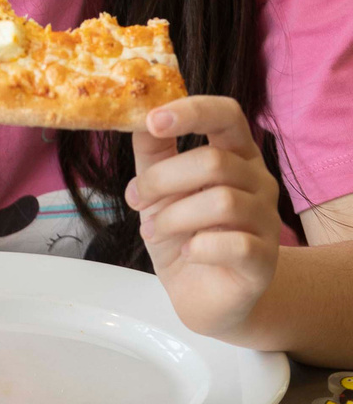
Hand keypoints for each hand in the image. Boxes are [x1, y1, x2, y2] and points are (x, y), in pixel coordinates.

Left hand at [131, 96, 281, 340]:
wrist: (198, 292)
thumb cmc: (181, 231)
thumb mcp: (158, 187)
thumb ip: (152, 152)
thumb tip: (136, 115)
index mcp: (235, 155)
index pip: (228, 115)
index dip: (192, 111)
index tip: (152, 120)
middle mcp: (259, 182)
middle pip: (214, 162)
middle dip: (162, 180)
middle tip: (136, 200)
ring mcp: (267, 222)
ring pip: (222, 202)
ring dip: (174, 216)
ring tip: (154, 230)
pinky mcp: (265, 261)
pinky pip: (234, 244)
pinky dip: (198, 247)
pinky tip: (187, 252)